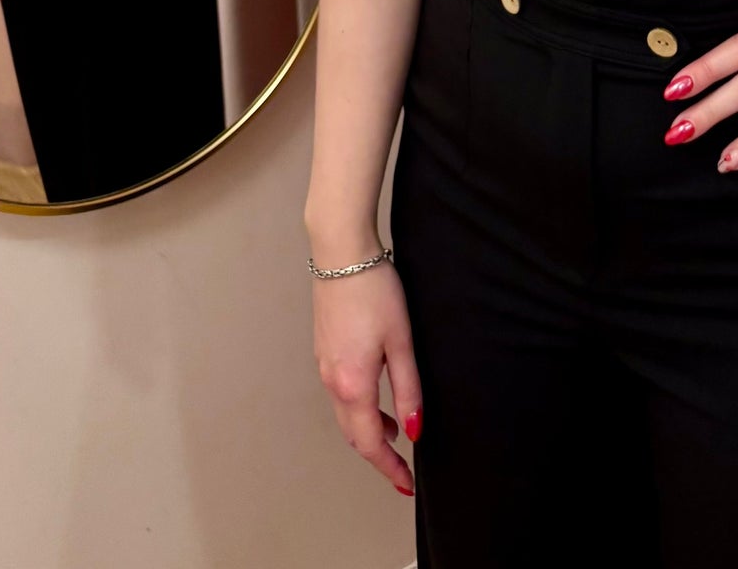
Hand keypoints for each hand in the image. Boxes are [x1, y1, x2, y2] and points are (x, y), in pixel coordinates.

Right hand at [313, 260, 423, 496]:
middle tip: (402, 469)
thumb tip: (413, 430)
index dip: (388, 467)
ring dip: (368, 429)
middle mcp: (332, 381)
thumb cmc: (373, 291)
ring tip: (396, 431)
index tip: (405, 485)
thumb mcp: (400, 341)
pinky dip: (358, 407)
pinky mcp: (324, 350)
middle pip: (353, 434)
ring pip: (345, 414)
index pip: (369, 442)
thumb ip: (408, 389)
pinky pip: (340, 393)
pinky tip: (377, 397)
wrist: (341, 253)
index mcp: (352, 384)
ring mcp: (324, 365)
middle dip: (378, 454)